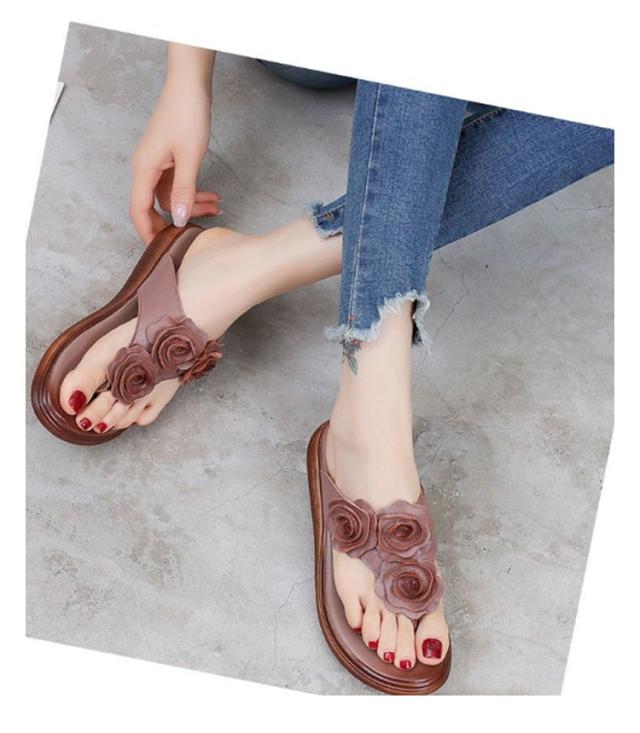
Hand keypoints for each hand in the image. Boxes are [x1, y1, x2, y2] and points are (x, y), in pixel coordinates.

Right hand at [130, 79, 220, 243]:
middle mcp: (146, 167)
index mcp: (144, 168)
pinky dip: (195, 191)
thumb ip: (184, 191)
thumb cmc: (187, 114)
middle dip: (181, 218)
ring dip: (194, 203)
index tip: (161, 250)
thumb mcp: (189, 157)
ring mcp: (157, 163)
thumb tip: (179, 220)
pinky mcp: (169, 159)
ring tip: (218, 206)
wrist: (190, 85)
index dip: (148, 232)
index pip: (139, 210)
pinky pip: (179, 184)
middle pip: (157, 206)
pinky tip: (213, 195)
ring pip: (172, 196)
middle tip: (202, 229)